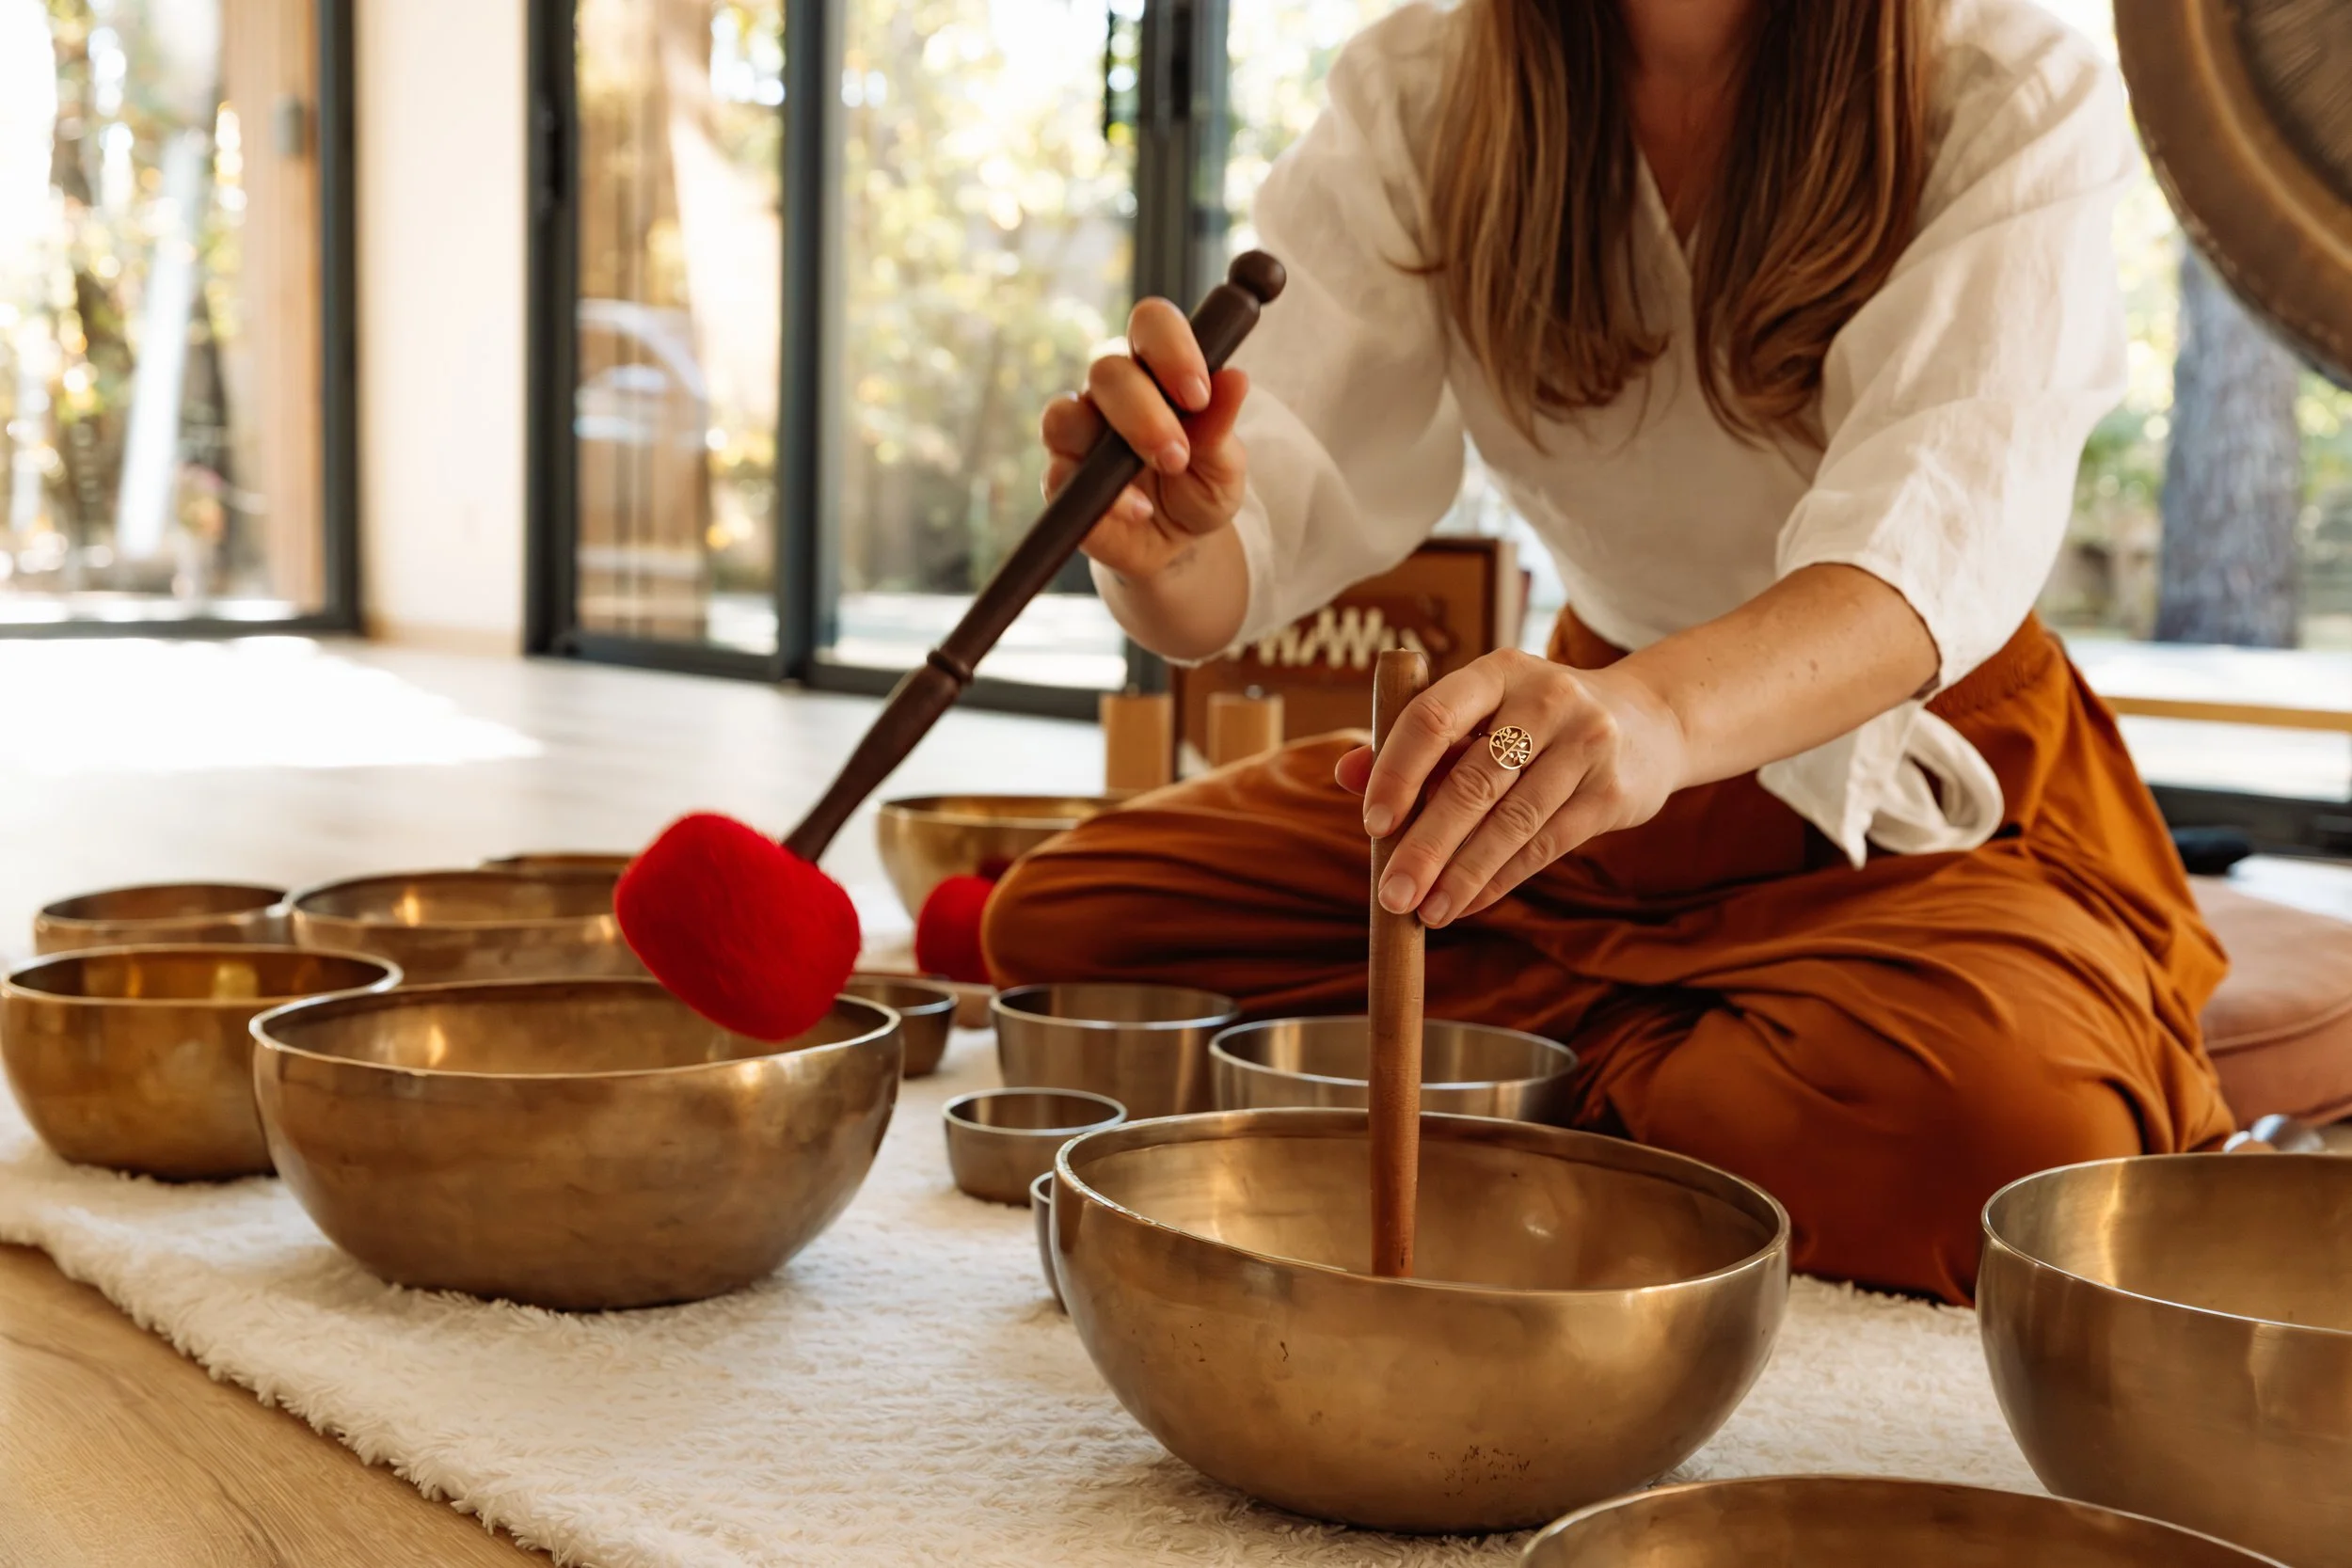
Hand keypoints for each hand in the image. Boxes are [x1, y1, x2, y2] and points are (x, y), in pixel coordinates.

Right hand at [1040, 298, 1249, 582]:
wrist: (1178, 542)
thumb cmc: (1201, 486)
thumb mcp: (1225, 463)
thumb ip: (1222, 424)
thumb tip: (1235, 379)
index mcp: (1156, 368)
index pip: (1151, 323)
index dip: (1171, 347)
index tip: (1198, 393)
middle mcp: (1111, 391)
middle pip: (1106, 369)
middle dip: (1143, 412)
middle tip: (1176, 455)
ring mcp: (1077, 432)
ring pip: (1066, 413)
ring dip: (1112, 447)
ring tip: (1157, 482)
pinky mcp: (1059, 477)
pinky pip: (1058, 474)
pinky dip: (1103, 497)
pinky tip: (1139, 511)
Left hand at [1336, 649, 1686, 926]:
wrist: (1647, 721)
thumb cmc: (1533, 722)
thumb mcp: (1480, 714)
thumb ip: (1413, 743)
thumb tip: (1346, 775)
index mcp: (1498, 671)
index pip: (1435, 716)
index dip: (1399, 771)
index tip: (1373, 824)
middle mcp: (1546, 699)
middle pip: (1473, 781)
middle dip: (1426, 845)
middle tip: (1391, 893)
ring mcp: (1586, 743)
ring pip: (1512, 821)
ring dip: (1463, 874)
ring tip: (1426, 911)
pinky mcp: (1612, 792)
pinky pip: (1545, 845)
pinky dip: (1500, 880)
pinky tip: (1466, 903)